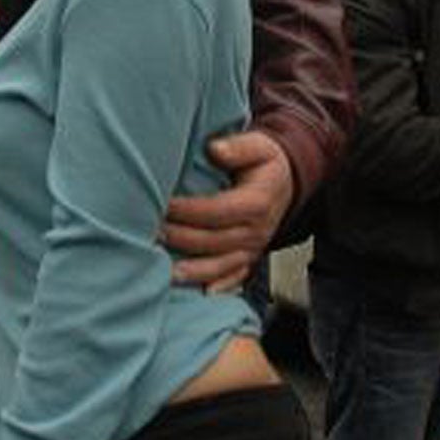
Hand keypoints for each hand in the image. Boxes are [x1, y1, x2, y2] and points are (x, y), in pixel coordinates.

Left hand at [164, 130, 292, 292]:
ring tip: (166, 271)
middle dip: (181, 238)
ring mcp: (254, 248)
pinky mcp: (250, 259)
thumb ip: (238, 146)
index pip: (217, 211)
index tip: (164, 205)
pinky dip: (217, 286)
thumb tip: (215, 148)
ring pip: (221, 265)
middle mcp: (256, 230)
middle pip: (214, 241)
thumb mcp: (259, 145)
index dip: (188, 210)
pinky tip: (199, 293)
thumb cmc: (266, 162)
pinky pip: (235, 278)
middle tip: (152, 232)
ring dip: (193, 270)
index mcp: (257, 202)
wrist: (287, 181)